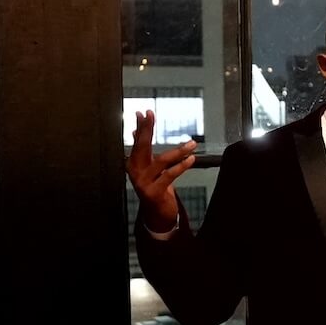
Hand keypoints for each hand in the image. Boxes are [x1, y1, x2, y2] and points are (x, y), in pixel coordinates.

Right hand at [125, 110, 196, 233]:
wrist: (156, 212)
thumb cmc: (155, 185)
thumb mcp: (150, 166)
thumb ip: (143, 149)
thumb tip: (135, 130)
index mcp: (133, 163)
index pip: (137, 141)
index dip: (141, 126)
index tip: (146, 112)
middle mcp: (135, 171)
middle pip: (142, 147)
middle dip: (147, 129)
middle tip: (151, 115)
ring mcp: (143, 182)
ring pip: (161, 161)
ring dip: (178, 151)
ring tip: (192, 144)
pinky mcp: (153, 192)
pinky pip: (169, 175)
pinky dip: (181, 166)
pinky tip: (191, 159)